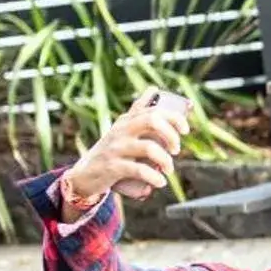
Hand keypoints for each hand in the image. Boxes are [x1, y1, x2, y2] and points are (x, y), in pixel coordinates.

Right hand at [66, 90, 183, 205]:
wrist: (85, 174)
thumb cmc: (112, 149)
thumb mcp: (122, 127)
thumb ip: (138, 111)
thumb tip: (153, 88)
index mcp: (127, 120)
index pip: (154, 110)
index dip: (174, 117)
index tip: (185, 129)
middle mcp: (121, 130)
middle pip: (152, 121)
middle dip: (171, 134)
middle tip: (176, 150)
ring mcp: (116, 148)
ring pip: (149, 148)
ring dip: (166, 160)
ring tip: (169, 170)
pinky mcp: (113, 167)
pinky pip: (139, 170)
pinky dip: (154, 177)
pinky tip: (160, 182)